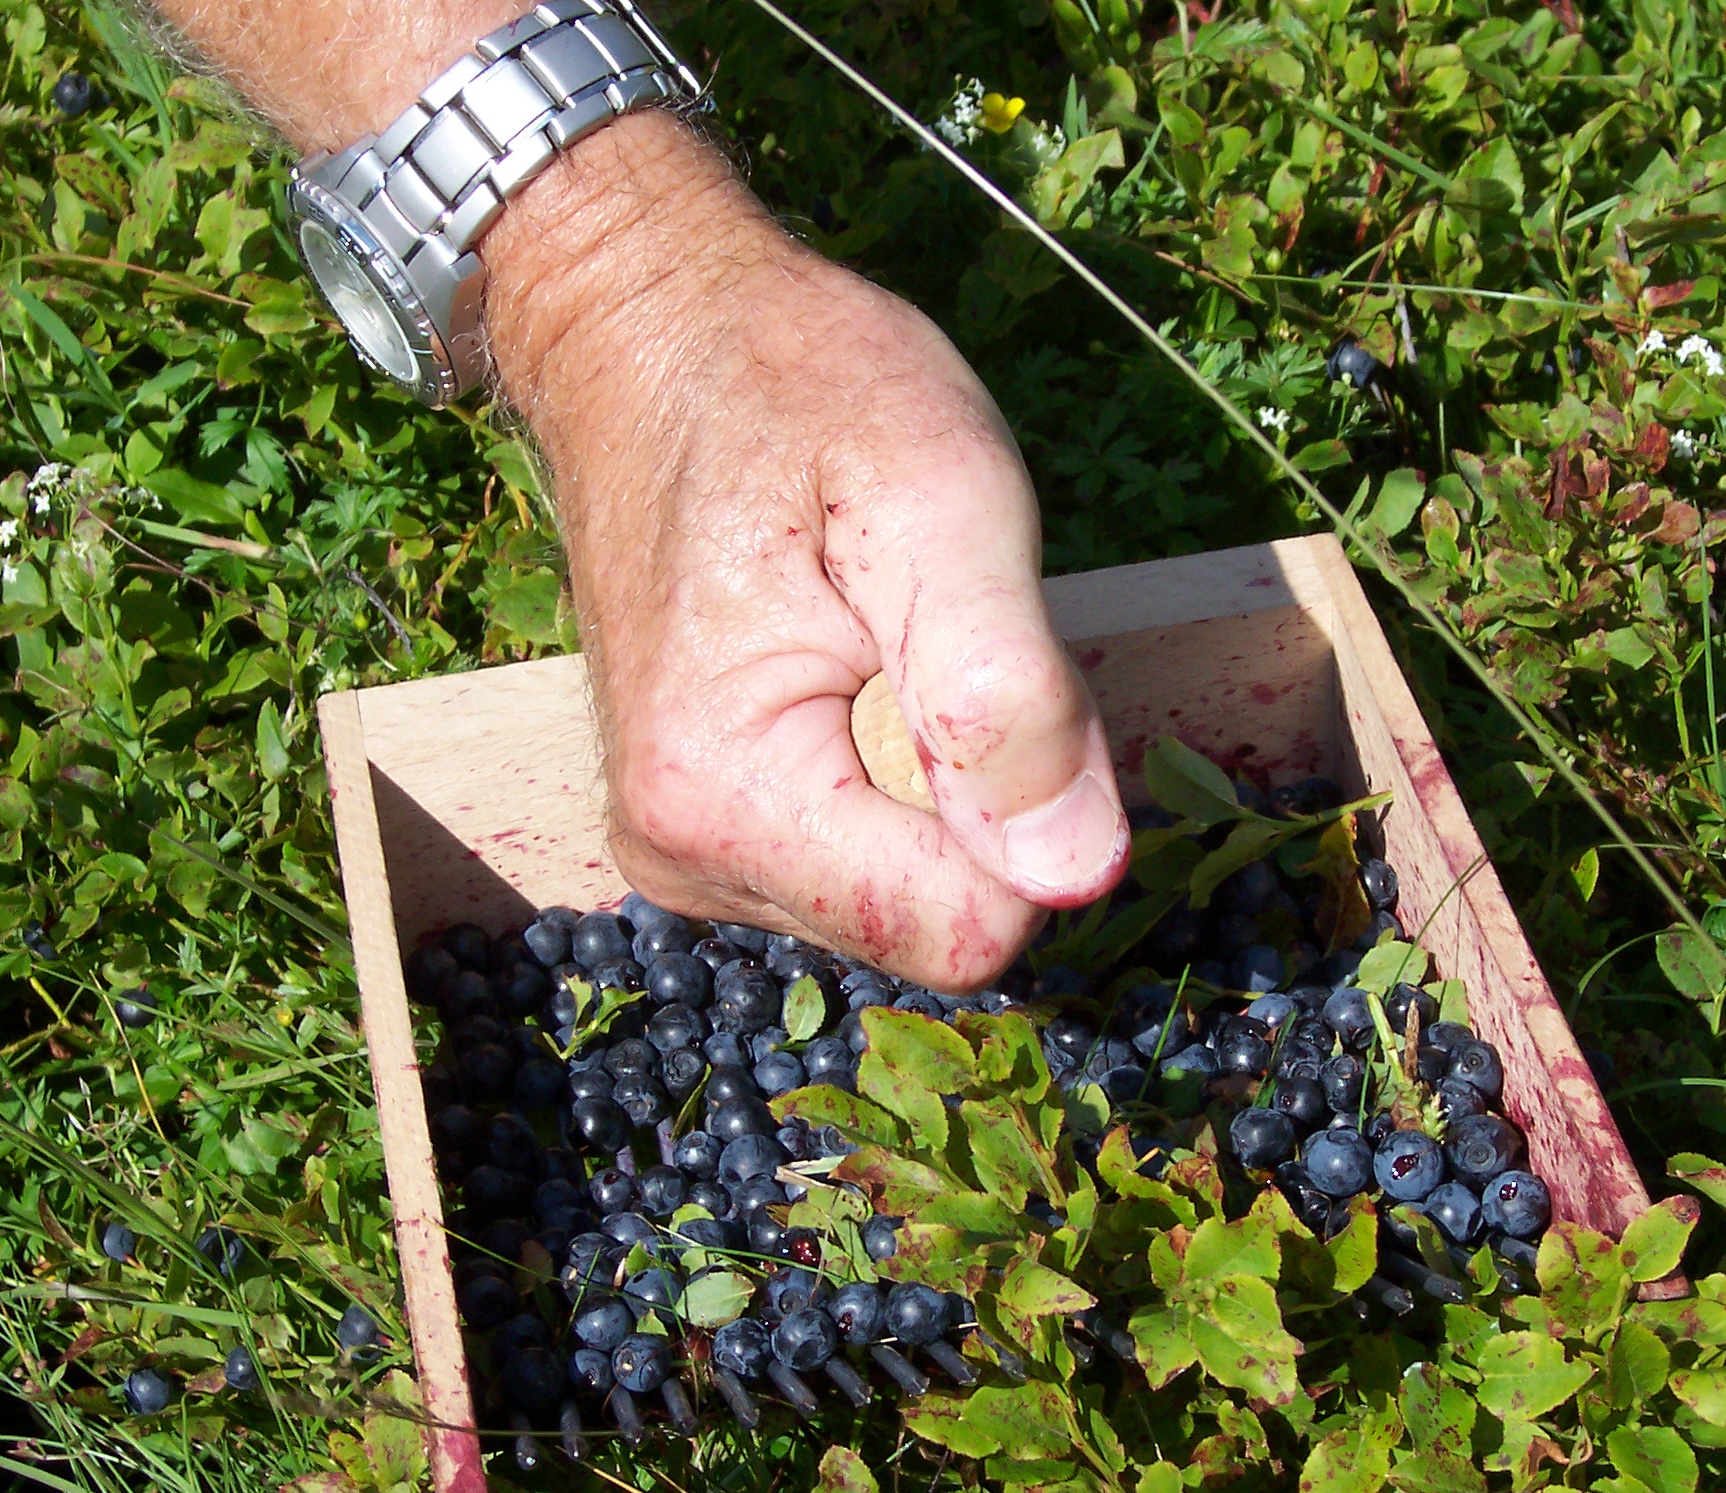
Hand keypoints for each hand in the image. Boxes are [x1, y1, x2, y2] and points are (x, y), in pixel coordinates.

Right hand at [485, 119, 1130, 987]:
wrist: (647, 329)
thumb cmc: (795, 386)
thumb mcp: (942, 498)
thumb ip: (1011, 693)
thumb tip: (1077, 873)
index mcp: (728, 796)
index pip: (967, 929)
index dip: (1030, 812)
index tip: (984, 664)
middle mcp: (686, 858)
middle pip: (936, 918)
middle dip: (984, 792)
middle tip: (930, 627)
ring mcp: (684, 852)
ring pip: (905, 894)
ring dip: (940, 780)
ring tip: (882, 630)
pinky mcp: (701, 831)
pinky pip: (858, 858)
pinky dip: (893, 776)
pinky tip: (854, 664)